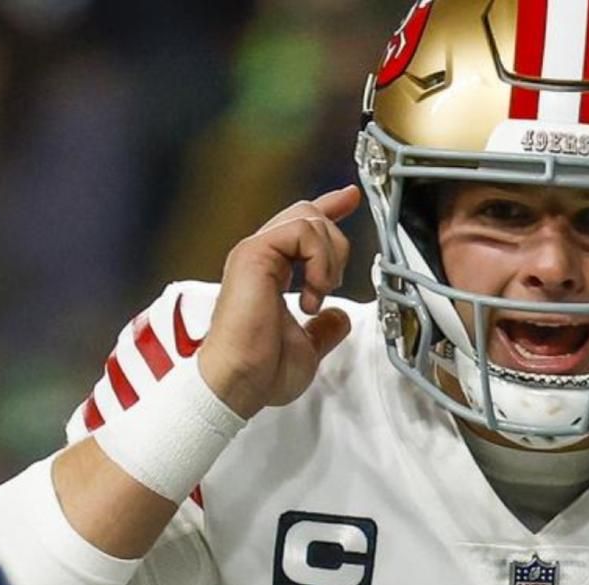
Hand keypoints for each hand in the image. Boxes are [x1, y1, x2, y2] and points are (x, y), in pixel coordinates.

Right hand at [199, 187, 360, 417]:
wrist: (238, 381)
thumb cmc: (260, 372)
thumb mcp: (306, 348)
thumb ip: (322, 330)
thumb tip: (338, 318)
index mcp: (269, 273)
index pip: (299, 229)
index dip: (329, 208)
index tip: (349, 198)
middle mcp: (260, 258)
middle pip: (308, 214)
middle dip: (336, 241)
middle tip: (334, 281)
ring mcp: (255, 253)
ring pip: (309, 219)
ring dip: (329, 257)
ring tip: (319, 292)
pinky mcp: (254, 253)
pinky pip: (302, 230)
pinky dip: (319, 259)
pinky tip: (313, 290)